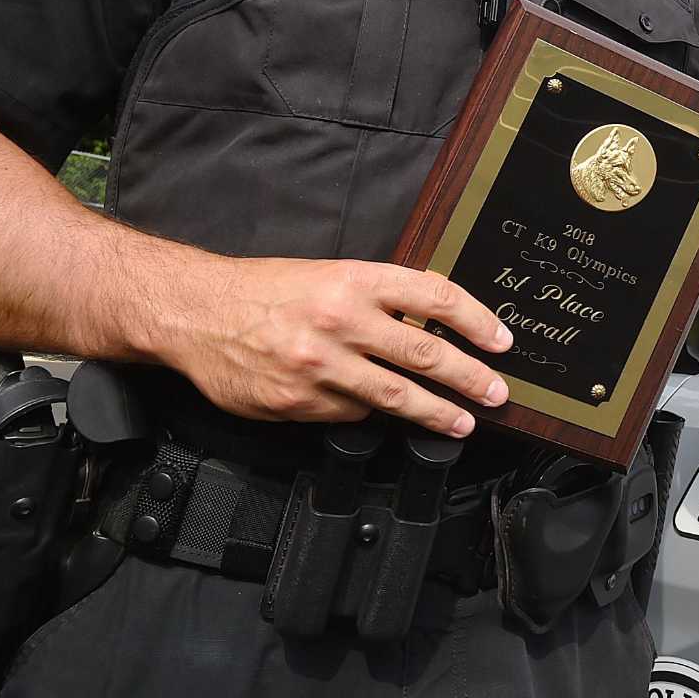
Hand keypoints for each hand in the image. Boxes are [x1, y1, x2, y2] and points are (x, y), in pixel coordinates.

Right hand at [164, 257, 514, 435]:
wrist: (196, 313)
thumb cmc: (268, 290)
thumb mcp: (330, 274)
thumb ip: (380, 296)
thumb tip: (435, 321)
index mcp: (355, 279)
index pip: (435, 297)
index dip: (476, 321)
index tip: (502, 342)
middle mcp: (341, 321)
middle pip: (423, 354)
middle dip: (469, 378)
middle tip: (496, 393)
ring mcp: (319, 366)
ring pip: (393, 396)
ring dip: (435, 413)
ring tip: (462, 423)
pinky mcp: (298, 402)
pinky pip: (349, 414)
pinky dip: (368, 414)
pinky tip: (378, 414)